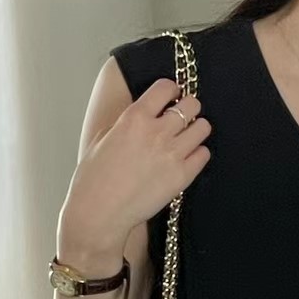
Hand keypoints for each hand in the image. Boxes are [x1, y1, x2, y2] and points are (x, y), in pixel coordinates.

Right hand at [59, 78, 211, 268]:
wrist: (100, 211)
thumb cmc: (94, 177)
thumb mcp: (103, 137)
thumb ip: (126, 122)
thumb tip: (140, 116)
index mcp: (134, 117)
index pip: (166, 87)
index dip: (172, 90)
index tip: (172, 97)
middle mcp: (156, 132)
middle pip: (191, 105)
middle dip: (189, 108)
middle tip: (183, 118)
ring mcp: (172, 154)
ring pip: (203, 127)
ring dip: (197, 129)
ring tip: (187, 138)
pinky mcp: (182, 177)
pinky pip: (204, 154)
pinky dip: (199, 154)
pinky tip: (188, 159)